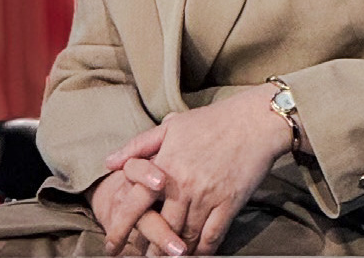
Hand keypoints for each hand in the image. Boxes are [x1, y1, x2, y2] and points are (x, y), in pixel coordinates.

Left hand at [106, 85, 291, 254]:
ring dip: (174, 253)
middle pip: (160, 228)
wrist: (254, 121)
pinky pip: (212, 237)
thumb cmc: (211, 121)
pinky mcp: (229, 205)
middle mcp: (183, 185)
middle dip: (149, 249)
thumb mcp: (170, 127)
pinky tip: (195, 255)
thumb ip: (138, 146)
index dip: (120, 227)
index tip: (111, 246)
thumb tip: (109, 163)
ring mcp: (207, 197)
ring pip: (185, 237)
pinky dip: (202, 251)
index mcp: (165, 165)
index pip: (134, 203)